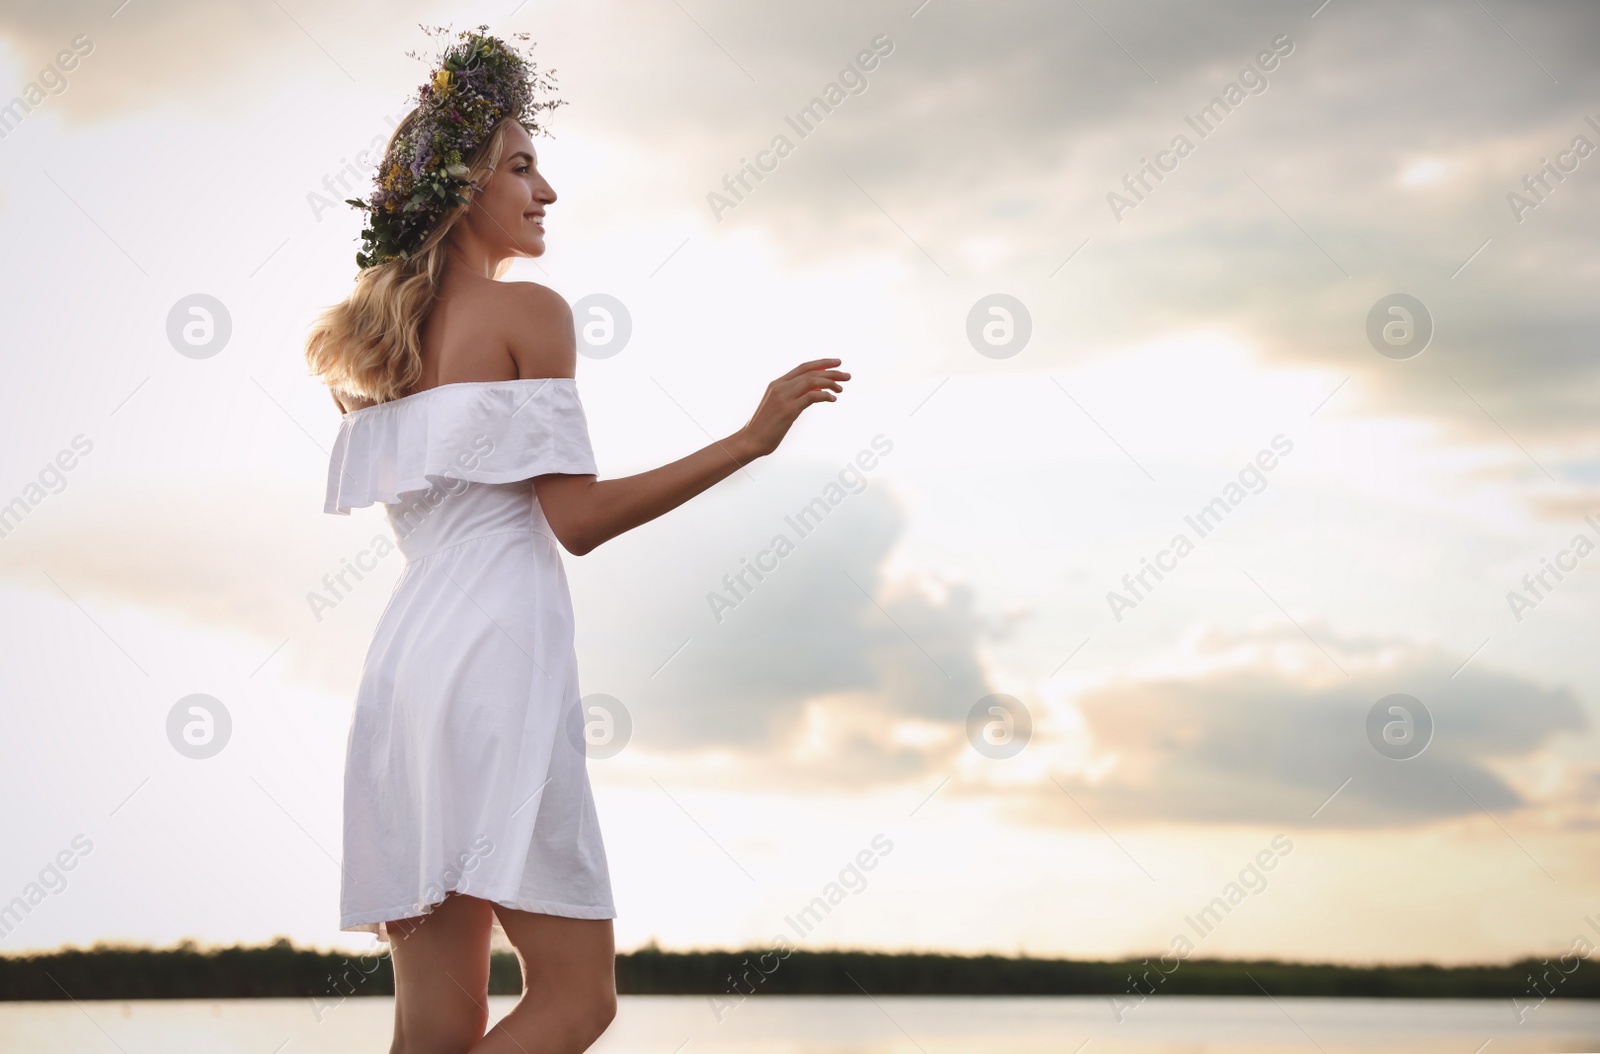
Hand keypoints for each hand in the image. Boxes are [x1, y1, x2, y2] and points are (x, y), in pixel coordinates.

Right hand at [733, 358, 850, 460]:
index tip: (837, 363)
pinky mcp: (788, 410)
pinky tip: (832, 399)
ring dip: (830, 382)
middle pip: (810, 372)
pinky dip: (824, 395)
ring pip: (812, 381)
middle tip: (847, 375)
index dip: (821, 363)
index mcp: (777, 383)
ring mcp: (784, 397)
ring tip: (841, 388)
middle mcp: (780, 387)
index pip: (803, 367)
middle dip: (831, 371)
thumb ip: (794, 397)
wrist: (751, 440)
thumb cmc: (765, 427)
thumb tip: (814, 393)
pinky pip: (811, 396)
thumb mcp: (779, 406)